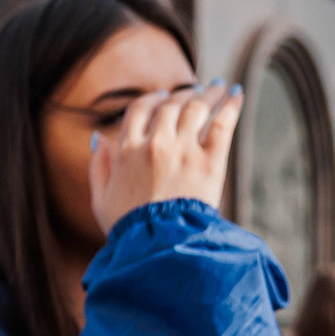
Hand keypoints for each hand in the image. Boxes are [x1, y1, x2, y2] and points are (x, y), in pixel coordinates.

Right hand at [88, 81, 241, 233]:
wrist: (159, 249)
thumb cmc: (128, 230)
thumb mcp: (101, 200)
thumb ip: (98, 167)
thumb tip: (98, 138)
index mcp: (128, 150)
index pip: (140, 109)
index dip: (152, 100)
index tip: (162, 97)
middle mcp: (156, 143)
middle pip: (171, 104)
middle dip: (183, 94)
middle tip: (194, 91)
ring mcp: (184, 151)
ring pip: (197, 107)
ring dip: (208, 92)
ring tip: (218, 86)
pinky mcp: (210, 163)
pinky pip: (222, 124)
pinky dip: (231, 104)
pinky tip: (236, 92)